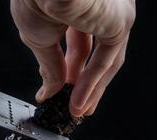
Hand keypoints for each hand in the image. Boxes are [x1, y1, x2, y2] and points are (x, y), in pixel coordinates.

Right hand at [10, 0, 134, 116]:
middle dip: (81, 81)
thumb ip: (49, 67)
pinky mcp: (119, 22)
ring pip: (104, 59)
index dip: (66, 67)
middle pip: (93, 51)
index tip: (57, 88)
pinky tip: (80, 103)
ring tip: (78, 111)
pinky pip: (107, 60)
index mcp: (75, 1)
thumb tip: (49, 91)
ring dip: (91, 89)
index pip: (76, 39)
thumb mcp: (37, 37)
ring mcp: (111, 12)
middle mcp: (98, 4)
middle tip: (72, 104)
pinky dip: (93, 84)